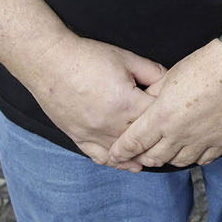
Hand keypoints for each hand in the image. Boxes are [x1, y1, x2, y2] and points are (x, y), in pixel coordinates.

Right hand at [22, 37, 165, 167]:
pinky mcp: (78, 137)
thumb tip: (169, 83)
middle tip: (171, 135)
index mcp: (125, 102)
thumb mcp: (126, 58)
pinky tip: (131, 164)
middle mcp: (110, 123)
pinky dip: (118, 162)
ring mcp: (93, 134)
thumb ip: (153, 72)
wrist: (49, 61)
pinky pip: (101, 157)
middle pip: (143, 139)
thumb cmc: (86, 57)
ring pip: (125, 154)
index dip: (168, 112)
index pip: (157, 117)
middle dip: (158, 136)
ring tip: (157, 154)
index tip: (172, 108)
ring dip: (141, 155)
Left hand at [106, 41, 221, 169]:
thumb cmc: (205, 65)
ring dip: (169, 158)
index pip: (134, 142)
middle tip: (141, 153)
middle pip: (154, 157)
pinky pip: (204, 159)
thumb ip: (153, 94)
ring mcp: (202, 139)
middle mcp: (179, 132)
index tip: (115, 155)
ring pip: (179, 162)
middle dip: (143, 157)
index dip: (121, 151)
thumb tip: (144, 103)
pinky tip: (192, 149)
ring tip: (167, 151)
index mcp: (162, 115)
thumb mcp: (170, 75)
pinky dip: (195, 157)